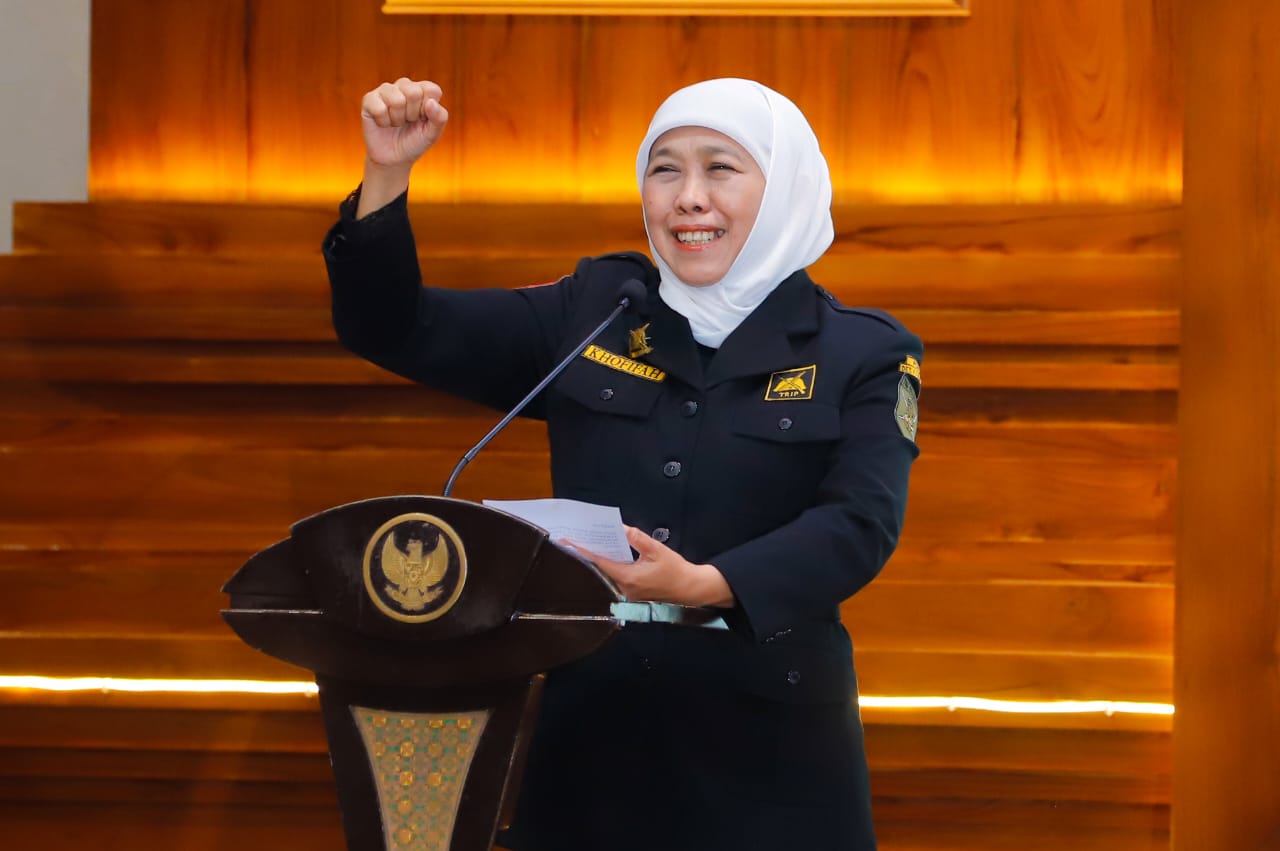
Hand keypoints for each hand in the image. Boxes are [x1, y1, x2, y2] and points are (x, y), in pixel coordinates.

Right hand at [361, 78, 448, 169]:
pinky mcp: (369, 99)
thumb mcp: (433, 134)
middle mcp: (404, 86)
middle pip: (413, 93)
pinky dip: (383, 122)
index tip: (423, 120)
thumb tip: (431, 102)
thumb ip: (440, 118)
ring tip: (396, 123)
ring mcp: (385, 90)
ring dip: (397, 119)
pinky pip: (379, 108)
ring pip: (396, 100)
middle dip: (412, 115)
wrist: (394, 159)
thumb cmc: (414, 142)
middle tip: (408, 122)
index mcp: (422, 90)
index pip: (431, 90)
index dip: (428, 110)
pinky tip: (383, 124)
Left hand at [565, 526, 734, 608]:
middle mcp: (623, 588)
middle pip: (600, 570)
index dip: (583, 552)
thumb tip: (621, 528)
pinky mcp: (631, 593)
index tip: (568, 543)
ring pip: (606, 574)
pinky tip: (605, 554)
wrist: (689, 589)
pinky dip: (608, 566)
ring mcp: (626, 593)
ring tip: (585, 544)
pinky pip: (614, 578)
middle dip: (587, 554)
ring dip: (597, 560)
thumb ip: (638, 539)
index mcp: (628, 577)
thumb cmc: (675, 569)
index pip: (600, 563)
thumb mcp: (657, 550)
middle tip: (574, 539)